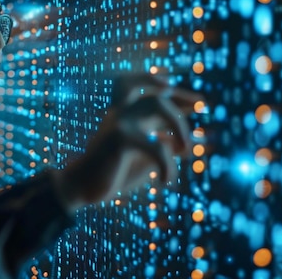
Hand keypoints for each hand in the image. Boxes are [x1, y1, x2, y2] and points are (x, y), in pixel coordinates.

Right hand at [52, 73, 202, 213]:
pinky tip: (166, 181)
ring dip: (179, 126)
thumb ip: (160, 146)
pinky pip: (156, 146)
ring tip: (186, 150)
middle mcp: (122, 112)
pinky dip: (167, 165)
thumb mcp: (141, 159)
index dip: (178, 95)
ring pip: (157, 105)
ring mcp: (120, 122)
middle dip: (182, 105)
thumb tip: (184, 143)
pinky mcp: (119, 138)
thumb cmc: (111, 173)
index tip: (200, 103)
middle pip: (158, 96)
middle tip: (198, 120)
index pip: (154, 94)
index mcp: (125, 114)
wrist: (81, 187)